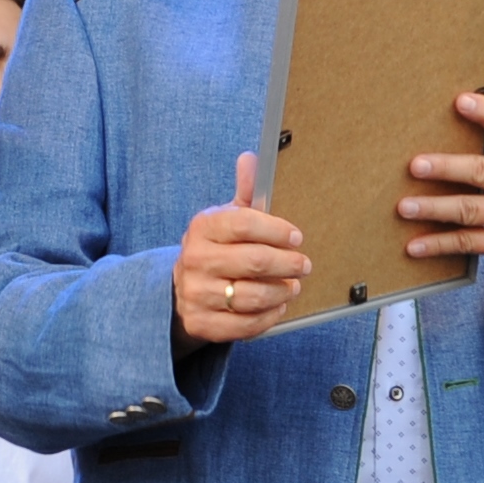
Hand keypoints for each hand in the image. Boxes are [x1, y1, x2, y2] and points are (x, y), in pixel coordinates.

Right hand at [173, 152, 309, 348]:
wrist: (180, 292)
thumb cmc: (215, 250)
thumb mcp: (225, 219)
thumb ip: (245, 192)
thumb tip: (251, 158)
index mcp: (202, 227)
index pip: (244, 224)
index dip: (276, 230)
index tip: (296, 236)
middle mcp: (196, 260)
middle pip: (255, 261)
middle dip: (288, 263)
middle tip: (304, 265)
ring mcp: (197, 294)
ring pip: (253, 295)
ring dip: (281, 291)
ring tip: (292, 286)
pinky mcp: (202, 323)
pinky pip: (245, 325)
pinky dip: (269, 316)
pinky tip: (278, 306)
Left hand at [403, 92, 483, 308]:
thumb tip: (469, 128)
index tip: (460, 101)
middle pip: (483, 171)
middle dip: (445, 167)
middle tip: (415, 165)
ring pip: (470, 209)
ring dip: (433, 208)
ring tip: (405, 206)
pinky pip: (470, 243)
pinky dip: (440, 244)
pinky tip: (416, 245)